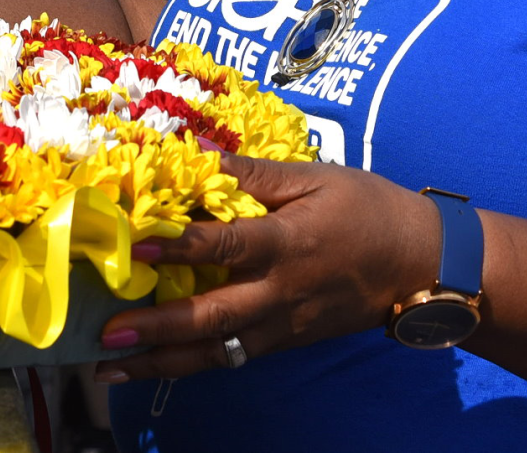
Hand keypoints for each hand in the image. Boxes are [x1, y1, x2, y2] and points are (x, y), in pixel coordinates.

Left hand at [95, 156, 439, 384]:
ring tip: (110, 367)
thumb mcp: (318, 177)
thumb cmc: (368, 209)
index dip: (181, 246)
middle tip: (105, 334)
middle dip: (156, 328)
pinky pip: (234, 357)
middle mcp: (281, 292)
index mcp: (288, 244)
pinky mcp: (287, 342)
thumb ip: (257, 174)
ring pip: (216, 352)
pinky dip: (193, 364)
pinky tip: (157, 366)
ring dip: (161, 362)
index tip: (140, 246)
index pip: (227, 247)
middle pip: (211, 316)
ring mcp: (283, 325)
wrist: (421, 264)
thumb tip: (202, 157)